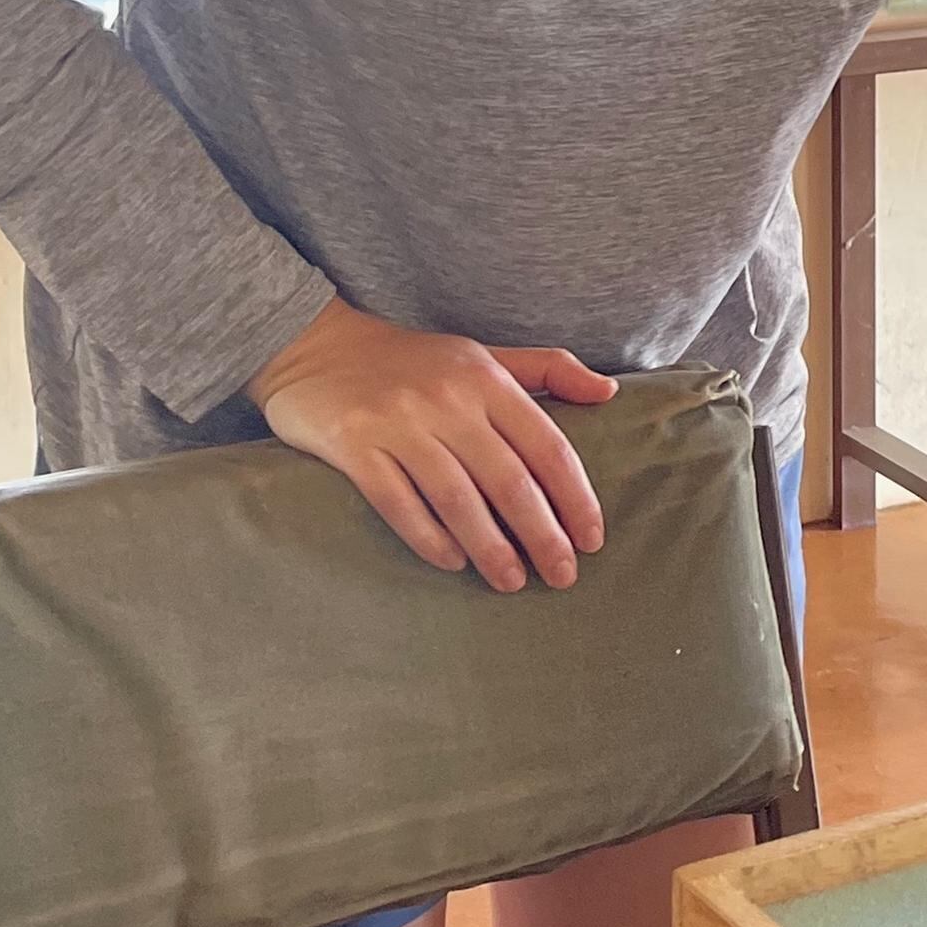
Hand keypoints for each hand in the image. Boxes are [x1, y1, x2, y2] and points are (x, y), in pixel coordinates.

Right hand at [246, 297, 616, 590]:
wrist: (316, 345)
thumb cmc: (413, 360)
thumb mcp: (483, 355)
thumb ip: (548, 370)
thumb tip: (609, 394)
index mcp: (486, 379)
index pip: (546, 445)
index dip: (575, 497)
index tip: (592, 540)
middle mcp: (447, 400)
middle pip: (508, 479)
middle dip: (542, 534)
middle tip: (562, 576)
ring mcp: (398, 422)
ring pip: (456, 497)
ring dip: (490, 547)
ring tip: (511, 581)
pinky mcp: (353, 445)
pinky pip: (397, 501)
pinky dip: (428, 537)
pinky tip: (452, 563)